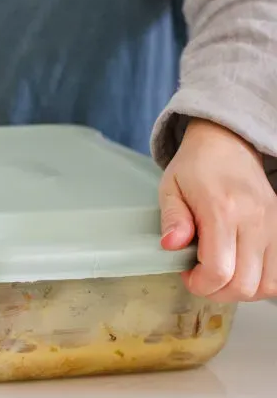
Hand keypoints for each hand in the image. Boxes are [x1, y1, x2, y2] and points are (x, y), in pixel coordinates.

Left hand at [159, 118, 276, 301]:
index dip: (200, 284)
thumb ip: (172, 219)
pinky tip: (240, 268)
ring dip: (241, 289)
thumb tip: (171, 246)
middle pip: (245, 285)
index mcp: (222, 210)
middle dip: (217, 291)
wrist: (227, 145)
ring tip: (220, 274)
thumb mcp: (170, 188)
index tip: (187, 274)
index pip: (219, 270)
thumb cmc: (195, 168)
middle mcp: (255, 220)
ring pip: (267, 285)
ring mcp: (274, 225)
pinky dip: (260, 280)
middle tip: (200, 277)